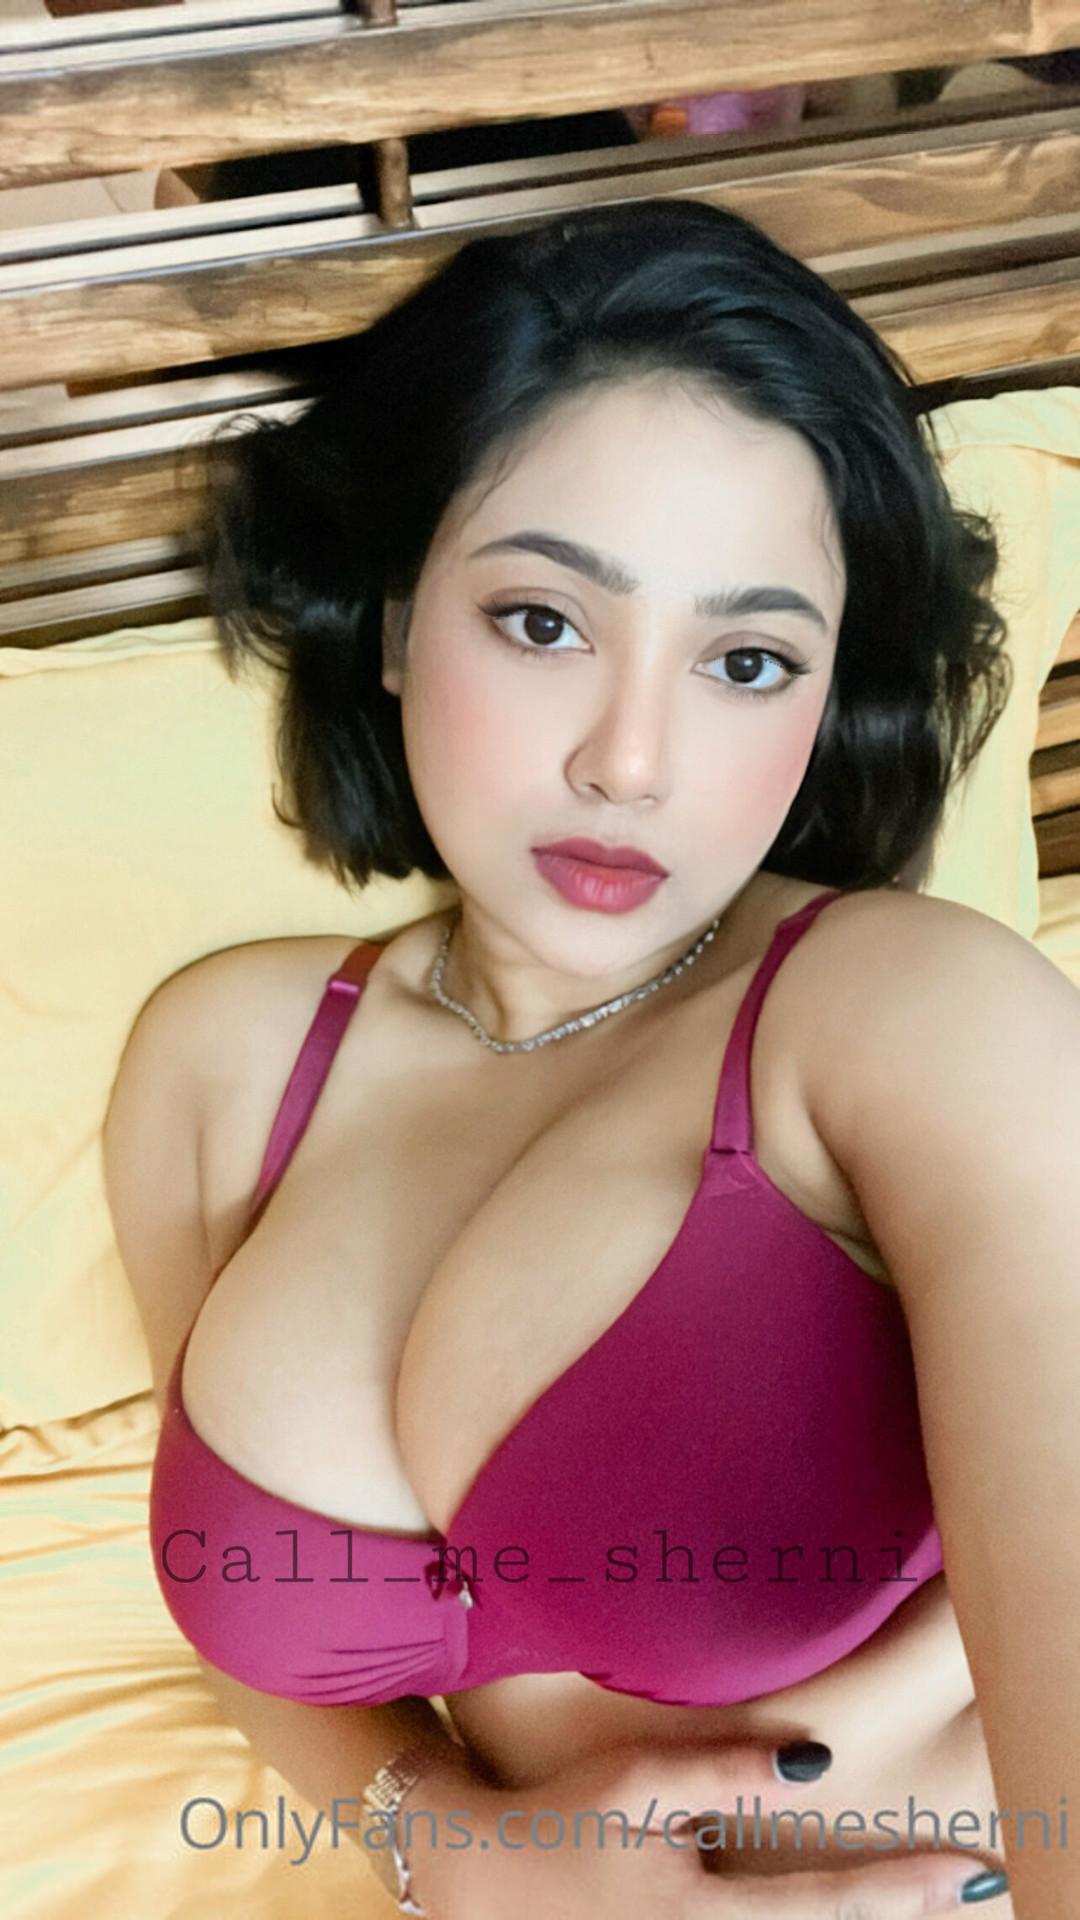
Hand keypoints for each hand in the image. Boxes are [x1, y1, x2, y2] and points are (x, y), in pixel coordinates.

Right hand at [404, 1736, 1005, 1916]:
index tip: (966, 1868)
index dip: (907, 1888)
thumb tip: (816, 1762)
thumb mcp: (639, 1782)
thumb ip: (725, 1771)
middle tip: (968, 1889)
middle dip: (903, 1918)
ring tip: (921, 1900)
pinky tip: (835, 1914)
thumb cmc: (560, 1820)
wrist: (478, 1880)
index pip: (832, 1907)